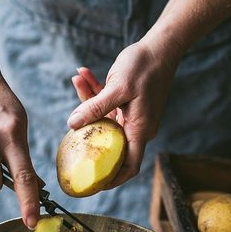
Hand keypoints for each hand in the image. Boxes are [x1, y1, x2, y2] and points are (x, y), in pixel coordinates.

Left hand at [67, 41, 179, 188]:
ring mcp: (133, 116)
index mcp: (140, 130)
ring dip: (88, 103)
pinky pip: (107, 105)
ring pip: (105, 119)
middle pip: (110, 142)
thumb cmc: (144, 67)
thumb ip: (94, 107)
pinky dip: (94, 93)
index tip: (95, 185)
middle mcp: (138, 127)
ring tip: (78, 80)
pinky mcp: (128, 104)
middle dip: (89, 133)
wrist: (161, 47)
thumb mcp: (117, 87)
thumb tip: (72, 124)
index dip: (113, 179)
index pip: (129, 166)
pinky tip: (83, 76)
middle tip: (69, 132)